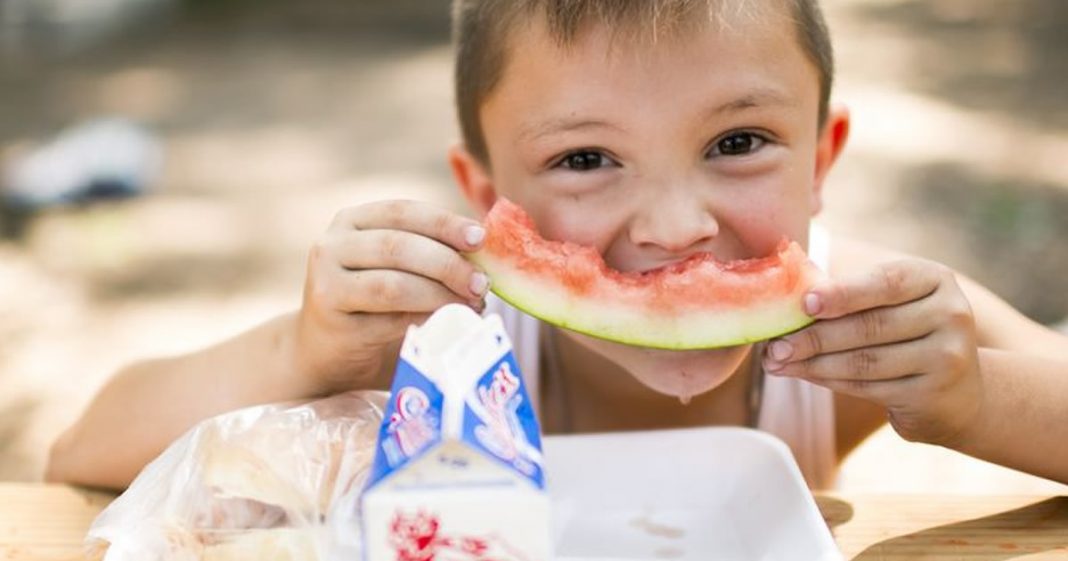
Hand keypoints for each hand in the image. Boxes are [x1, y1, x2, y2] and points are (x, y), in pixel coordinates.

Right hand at [293, 200, 488, 394]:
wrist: (325, 352)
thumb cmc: (373, 307)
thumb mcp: (398, 270)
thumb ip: (430, 254)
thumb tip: (485, 254)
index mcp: (354, 220)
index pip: (404, 211)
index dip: (445, 223)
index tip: (481, 238)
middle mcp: (334, 244)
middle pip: (399, 246)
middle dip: (448, 263)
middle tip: (482, 283)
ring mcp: (325, 280)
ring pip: (394, 284)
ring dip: (440, 295)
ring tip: (472, 304)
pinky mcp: (330, 317)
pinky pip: (387, 319)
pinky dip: (424, 318)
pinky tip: (448, 322)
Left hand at [762, 259, 982, 445]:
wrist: (958, 391)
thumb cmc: (905, 332)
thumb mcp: (892, 302)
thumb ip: (850, 294)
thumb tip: (785, 299)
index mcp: (935, 279)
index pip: (886, 283)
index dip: (843, 294)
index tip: (804, 304)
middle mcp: (951, 315)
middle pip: (870, 326)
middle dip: (814, 337)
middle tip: (773, 345)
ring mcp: (947, 357)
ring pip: (865, 361)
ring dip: (813, 363)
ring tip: (777, 362)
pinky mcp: (933, 395)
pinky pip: (868, 387)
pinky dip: (828, 380)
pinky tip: (802, 374)